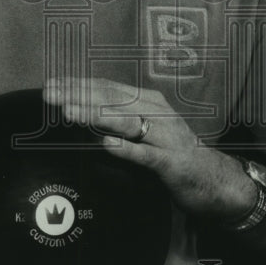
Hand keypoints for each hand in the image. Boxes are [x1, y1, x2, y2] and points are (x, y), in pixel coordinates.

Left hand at [44, 77, 252, 219]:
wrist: (215, 180)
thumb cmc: (174, 153)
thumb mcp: (145, 130)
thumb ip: (117, 120)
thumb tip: (80, 112)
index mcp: (147, 101)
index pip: (107, 87)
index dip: (78, 84)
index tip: (51, 84)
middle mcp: (156, 112)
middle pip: (112, 100)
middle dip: (78, 95)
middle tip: (50, 95)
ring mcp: (165, 136)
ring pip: (126, 122)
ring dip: (96, 115)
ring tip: (70, 112)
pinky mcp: (172, 162)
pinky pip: (146, 155)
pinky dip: (126, 149)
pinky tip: (106, 144)